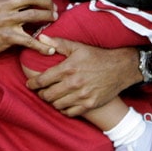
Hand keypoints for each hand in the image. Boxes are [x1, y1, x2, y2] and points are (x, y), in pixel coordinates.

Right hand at [0, 0, 58, 55]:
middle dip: (47, 2)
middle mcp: (3, 5)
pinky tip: (49, 49)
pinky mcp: (8, 37)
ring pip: (33, 14)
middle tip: (54, 7)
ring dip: (48, 16)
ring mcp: (5, 21)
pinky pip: (29, 41)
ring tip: (54, 18)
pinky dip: (41, 46)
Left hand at [25, 35, 141, 116]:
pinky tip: (64, 103)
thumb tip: (41, 38)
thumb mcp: (78, 47)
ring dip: (52, 101)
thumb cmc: (98, 56)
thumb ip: (58, 43)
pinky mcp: (89, 104)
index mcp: (68, 68)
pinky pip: (69, 112)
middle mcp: (73, 83)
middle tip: (42, 90)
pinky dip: (64, 109)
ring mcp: (81, 96)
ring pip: (57, 105)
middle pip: (47, 95)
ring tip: (53, 96)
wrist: (120, 68)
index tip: (30, 84)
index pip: (42, 80)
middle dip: (41, 93)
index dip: (32, 83)